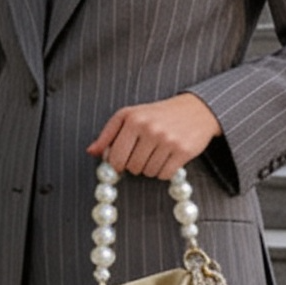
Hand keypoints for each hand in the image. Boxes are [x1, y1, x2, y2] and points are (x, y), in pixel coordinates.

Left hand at [87, 92, 220, 179]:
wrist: (194, 109)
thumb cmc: (156, 114)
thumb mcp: (129, 116)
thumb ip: (108, 135)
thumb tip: (91, 152)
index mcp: (132, 118)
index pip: (115, 157)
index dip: (117, 164)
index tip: (122, 160)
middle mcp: (149, 128)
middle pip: (132, 167)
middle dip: (135, 165)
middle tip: (143, 152)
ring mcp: (167, 140)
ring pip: (148, 172)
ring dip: (150, 168)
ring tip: (156, 152)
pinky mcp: (183, 151)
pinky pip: (164, 175)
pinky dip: (164, 171)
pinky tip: (167, 157)